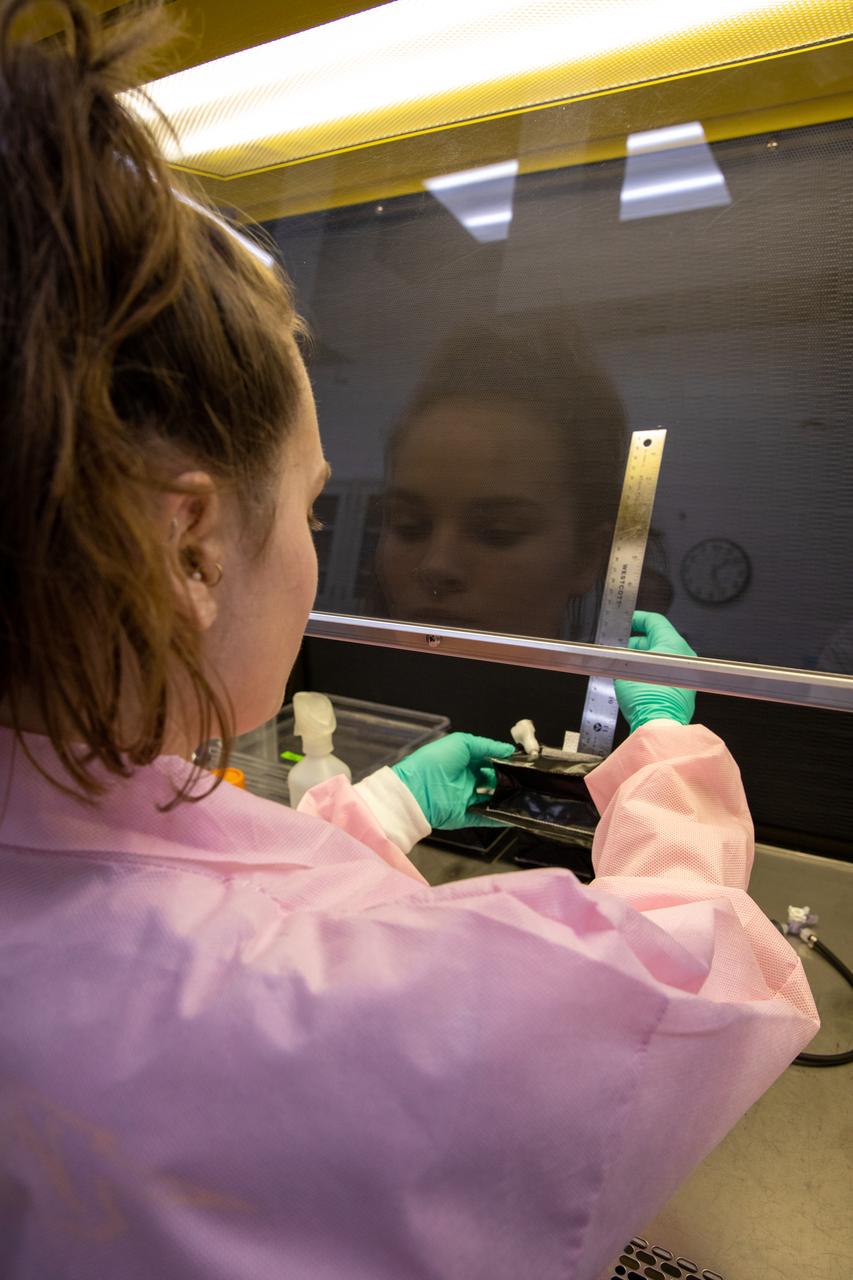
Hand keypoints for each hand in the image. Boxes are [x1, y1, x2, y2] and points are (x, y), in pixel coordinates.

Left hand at [392, 733, 515, 829]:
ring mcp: (466, 798)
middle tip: (525, 779)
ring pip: (492, 799)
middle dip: (508, 780)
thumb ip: (486, 745)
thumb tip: (507, 749)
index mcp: (464, 761)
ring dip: (507, 798)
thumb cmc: (434, 761)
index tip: (521, 762)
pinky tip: (516, 814)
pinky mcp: (465, 815)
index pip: (489, 761)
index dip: (503, 761)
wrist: (416, 789)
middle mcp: (466, 779)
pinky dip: (501, 818)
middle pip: (493, 780)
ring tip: (525, 795)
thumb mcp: (461, 743)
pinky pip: (487, 818)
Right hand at [615, 611, 696, 732]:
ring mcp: (687, 673)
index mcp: (673, 644)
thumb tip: (615, 656)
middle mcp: (684, 656)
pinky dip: (651, 672)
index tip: (626, 621)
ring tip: (623, 667)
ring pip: (661, 657)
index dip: (637, 618)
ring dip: (642, 659)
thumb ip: (619, 658)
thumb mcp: (624, 671)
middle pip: (657, 639)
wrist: (660, 727)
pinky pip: (666, 672)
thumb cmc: (647, 698)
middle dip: (635, 643)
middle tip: (618, 649)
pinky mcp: (684, 689)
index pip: (654, 621)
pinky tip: (635, 681)